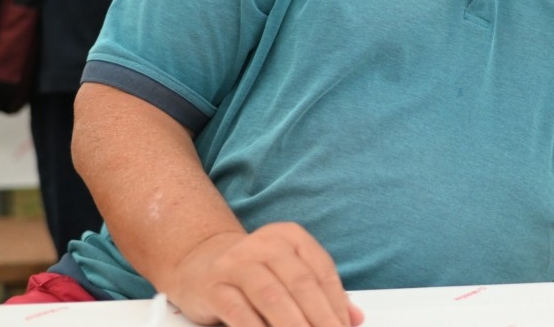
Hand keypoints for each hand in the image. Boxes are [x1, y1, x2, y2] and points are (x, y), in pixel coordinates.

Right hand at [167, 223, 364, 326]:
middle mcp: (265, 244)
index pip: (323, 272)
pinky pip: (239, 311)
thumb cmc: (254, 272)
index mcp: (291, 237)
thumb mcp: (289, 273)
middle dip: (321, 319)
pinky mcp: (214, 286)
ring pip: (273, 297)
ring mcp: (237, 263)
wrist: (199, 263)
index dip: (338, 305)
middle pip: (302, 285)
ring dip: (294, 326)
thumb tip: (355, 317)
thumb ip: (320, 292)